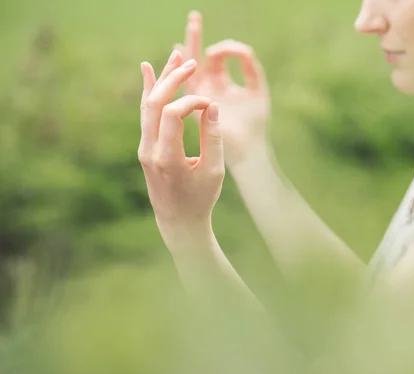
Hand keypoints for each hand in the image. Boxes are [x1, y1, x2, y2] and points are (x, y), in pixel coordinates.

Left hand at [139, 50, 223, 252]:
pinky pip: (146, 113)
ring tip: (176, 55)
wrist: (178, 221)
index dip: (193, 101)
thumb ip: (213, 136)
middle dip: (173, 79)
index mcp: (167, 158)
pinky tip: (149, 70)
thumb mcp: (214, 170)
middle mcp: (149, 150)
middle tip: (192, 62)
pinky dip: (149, 91)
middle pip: (155, 103)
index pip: (173, 113)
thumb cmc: (201, 199)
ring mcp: (143, 148)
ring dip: (162, 79)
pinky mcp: (145, 146)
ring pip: (148, 104)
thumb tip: (212, 105)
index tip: (211, 105)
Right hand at [174, 11, 270, 166]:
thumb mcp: (258, 91)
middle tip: (195, 17)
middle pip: (197, 58)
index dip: (223, 48)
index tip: (238, 52)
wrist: (248, 149)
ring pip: (189, 68)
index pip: (215, 58)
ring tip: (188, 28)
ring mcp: (200, 96)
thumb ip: (251, 69)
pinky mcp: (196, 105)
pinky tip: (177, 54)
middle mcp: (208, 88)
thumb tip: (242, 50)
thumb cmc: (255, 125)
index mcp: (221, 84)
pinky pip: (186, 84)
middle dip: (196, 37)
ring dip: (189, 47)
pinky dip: (180, 70)